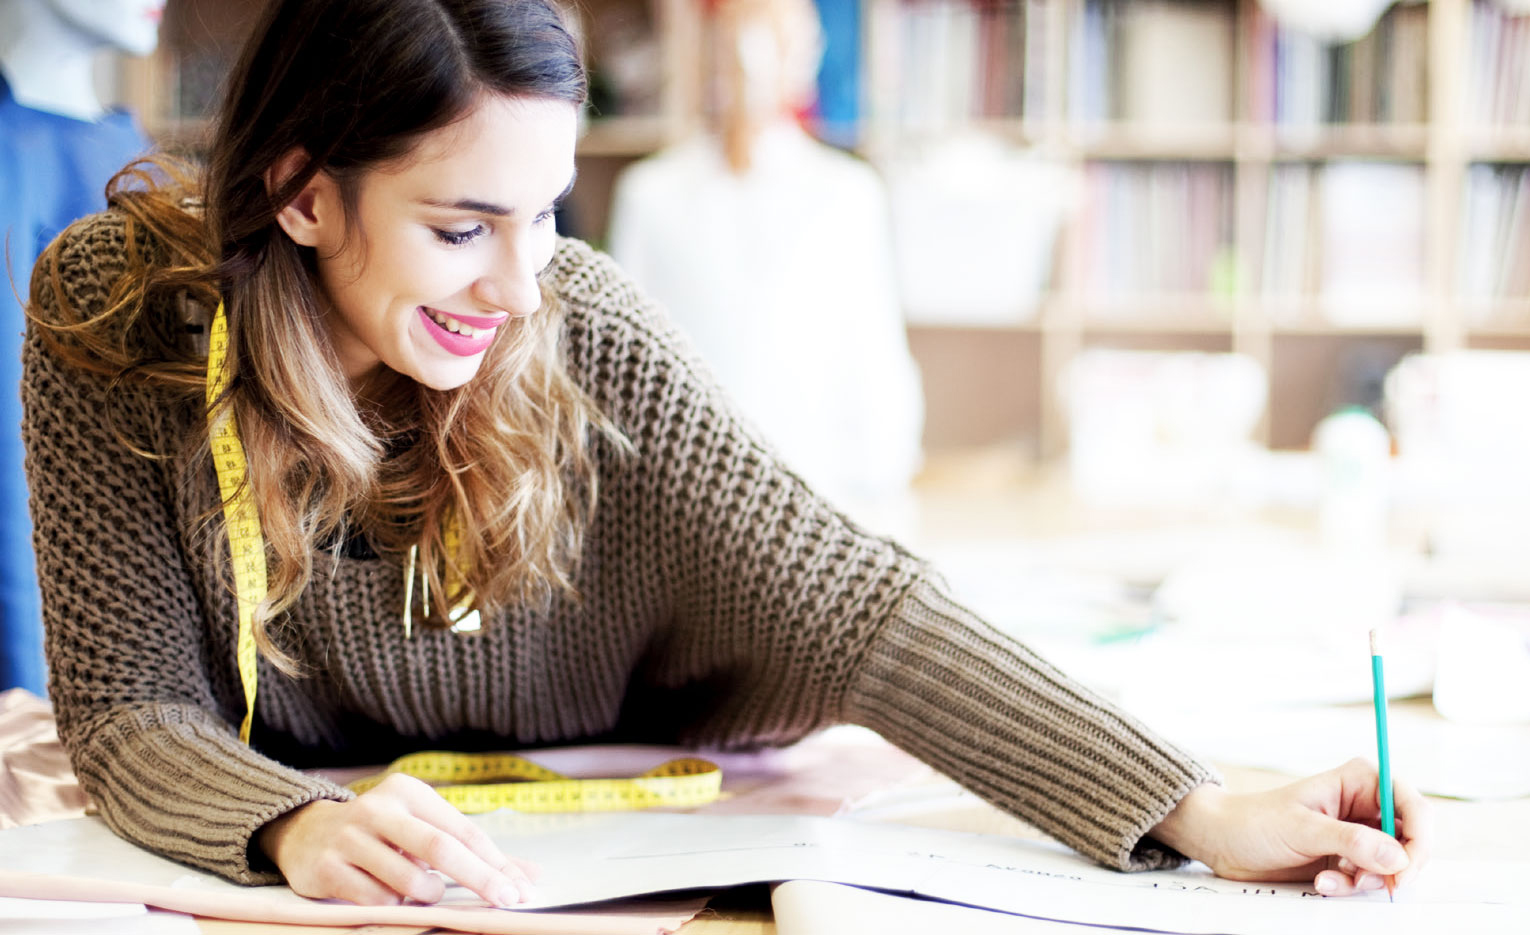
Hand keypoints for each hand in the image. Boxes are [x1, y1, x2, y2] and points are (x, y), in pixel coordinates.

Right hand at [256, 773, 539, 905]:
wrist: (304, 833)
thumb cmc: (383, 833)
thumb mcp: (423, 827)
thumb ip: (473, 851)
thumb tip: (530, 877)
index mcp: (408, 792)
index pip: (462, 830)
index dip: (495, 863)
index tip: (520, 889)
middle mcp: (379, 809)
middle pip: (440, 849)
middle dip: (479, 878)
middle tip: (506, 901)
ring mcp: (350, 838)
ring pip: (409, 882)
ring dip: (426, 895)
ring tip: (421, 889)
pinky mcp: (327, 869)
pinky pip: (377, 901)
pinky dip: (393, 905)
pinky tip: (387, 892)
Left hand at [1149, 758, 1431, 895]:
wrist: (1225, 842)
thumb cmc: (1255, 822)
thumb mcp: (1302, 829)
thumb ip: (1351, 842)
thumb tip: (1398, 857)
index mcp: (1360, 781)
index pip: (1413, 806)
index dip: (1418, 840)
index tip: (1405, 870)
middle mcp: (1365, 805)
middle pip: (1412, 840)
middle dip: (1395, 867)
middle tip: (1374, 884)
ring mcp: (1358, 834)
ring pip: (1393, 865)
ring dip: (1368, 880)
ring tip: (1332, 879)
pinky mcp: (1348, 858)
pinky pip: (1370, 879)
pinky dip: (1352, 886)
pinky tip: (1323, 881)